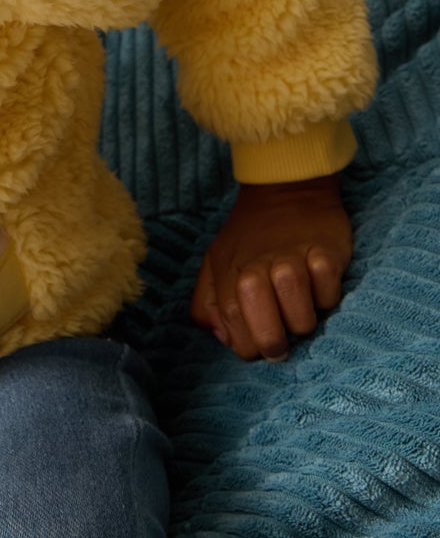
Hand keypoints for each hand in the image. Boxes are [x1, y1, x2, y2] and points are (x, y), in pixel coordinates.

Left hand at [190, 174, 351, 361]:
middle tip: (282, 346)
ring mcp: (292, 259)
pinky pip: (328, 295)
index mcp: (228, 271)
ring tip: (300, 308)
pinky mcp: (325, 252)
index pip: (232, 324)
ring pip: (301, 317)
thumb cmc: (251, 236)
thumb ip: (208, 302)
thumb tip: (222, 338)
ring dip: (303, 322)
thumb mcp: (216, 261)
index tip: (257, 349)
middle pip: (265, 327)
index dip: (247, 347)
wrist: (285, 188)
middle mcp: (257, 266)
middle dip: (274, 345)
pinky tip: (319, 287)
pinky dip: (327, 298)